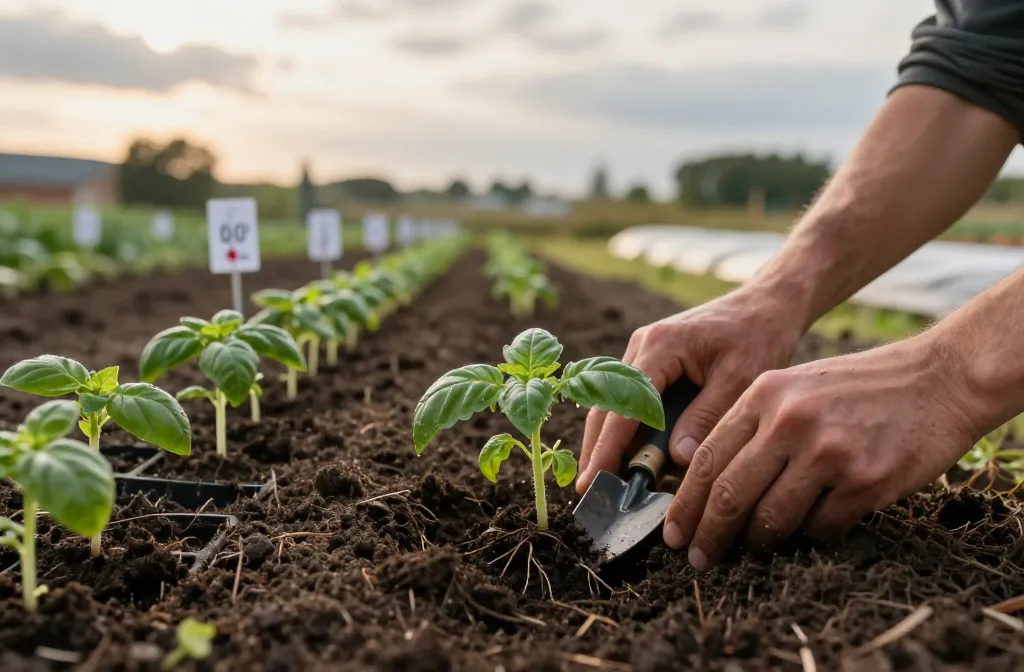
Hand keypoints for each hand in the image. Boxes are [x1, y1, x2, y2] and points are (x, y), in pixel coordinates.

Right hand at [576, 287, 804, 493]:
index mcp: (660, 345)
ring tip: (604, 483)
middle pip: (605, 406)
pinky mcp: (650, 363)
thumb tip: (676, 460)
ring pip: (612, 405)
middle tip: (589, 493)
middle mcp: (641, 347)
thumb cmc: (759, 335)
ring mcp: (641, 354)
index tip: (593, 481)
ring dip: (608, 443)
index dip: (607, 447)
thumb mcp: (741, 378)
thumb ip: (707, 417)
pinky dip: (627, 431)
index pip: (623, 405)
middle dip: (596, 450)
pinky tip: (630, 460)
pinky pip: (629, 401)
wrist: (766, 304)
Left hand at [664, 334, 978, 570]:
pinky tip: (810, 530)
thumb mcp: (793, 388)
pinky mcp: (865, 480)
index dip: (684, 504)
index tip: (674, 532)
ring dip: (757, 543)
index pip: (706, 459)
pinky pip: (820, 528)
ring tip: (753, 550)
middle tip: (698, 558)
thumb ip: (752, 426)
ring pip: (771, 519)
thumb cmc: (857, 389)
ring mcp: (828, 451)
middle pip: (728, 494)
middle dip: (707, 535)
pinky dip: (810, 536)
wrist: (936, 380)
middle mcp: (790, 421)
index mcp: (764, 395)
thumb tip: (706, 488)